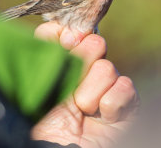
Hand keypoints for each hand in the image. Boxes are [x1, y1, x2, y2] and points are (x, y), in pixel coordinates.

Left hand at [32, 22, 138, 147]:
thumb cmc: (39, 130)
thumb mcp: (33, 91)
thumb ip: (40, 59)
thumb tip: (52, 30)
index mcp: (55, 71)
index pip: (62, 37)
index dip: (64, 34)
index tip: (62, 38)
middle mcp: (79, 79)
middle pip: (91, 43)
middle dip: (83, 55)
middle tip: (74, 76)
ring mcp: (101, 94)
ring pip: (107, 66)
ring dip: (94, 86)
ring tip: (83, 108)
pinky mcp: (124, 112)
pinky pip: (127, 89)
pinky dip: (115, 98)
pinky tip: (103, 112)